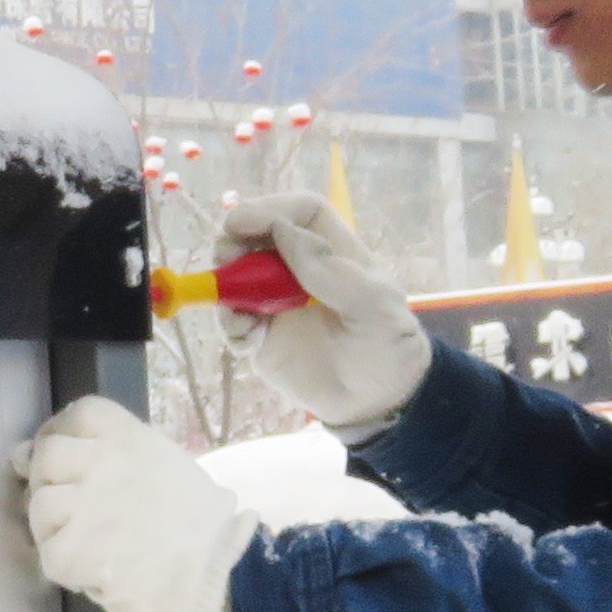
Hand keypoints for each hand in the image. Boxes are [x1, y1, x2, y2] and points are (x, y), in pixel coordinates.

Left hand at [17, 398, 254, 611]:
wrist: (218, 577)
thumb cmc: (197, 527)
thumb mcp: (164, 466)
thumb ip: (111, 455)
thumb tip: (35, 454)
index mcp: (131, 438)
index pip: (79, 414)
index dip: (63, 434)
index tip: (68, 461)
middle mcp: (105, 460)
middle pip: (48, 456)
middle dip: (52, 483)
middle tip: (76, 511)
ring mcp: (87, 504)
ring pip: (41, 505)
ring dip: (56, 529)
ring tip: (89, 546)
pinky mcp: (74, 550)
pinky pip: (49, 551)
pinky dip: (67, 567)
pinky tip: (95, 572)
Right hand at [218, 191, 430, 440]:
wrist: (375, 402)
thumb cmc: (386, 347)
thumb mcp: (374, 307)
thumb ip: (333, 271)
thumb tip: (285, 232)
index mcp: (334, 252)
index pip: (300, 213)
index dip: (271, 209)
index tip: (241, 221)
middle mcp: (300, 271)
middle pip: (259, 238)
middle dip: (236, 241)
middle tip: (224, 256)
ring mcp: (276, 303)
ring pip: (238, 277)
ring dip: (225, 283)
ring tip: (234, 306)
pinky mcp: (260, 337)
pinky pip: (233, 322)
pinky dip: (230, 326)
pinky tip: (246, 339)